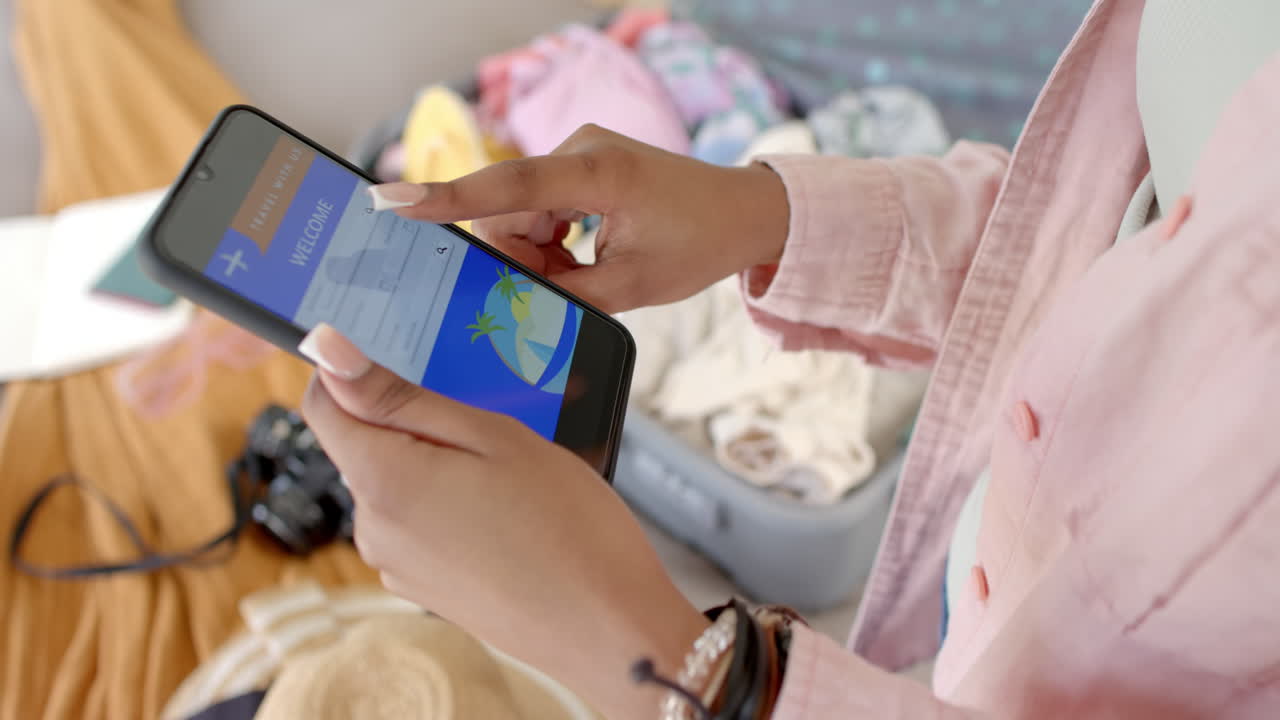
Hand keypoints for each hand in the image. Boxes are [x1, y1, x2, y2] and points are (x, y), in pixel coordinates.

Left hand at [299, 324, 707, 719]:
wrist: (607, 629)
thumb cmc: (567, 528)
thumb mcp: (493, 436)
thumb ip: (402, 397)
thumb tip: (328, 351)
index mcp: (382, 480)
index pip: (324, 404)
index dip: (360, 375)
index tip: (415, 368)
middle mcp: (375, 528)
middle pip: (367, 444)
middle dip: (419, 423)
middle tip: (493, 429)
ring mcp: (398, 565)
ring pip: (399, 483)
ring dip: (442, 465)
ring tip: (512, 479)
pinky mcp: (424, 588)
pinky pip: (422, 523)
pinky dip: (454, 506)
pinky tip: (510, 515)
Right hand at [369, 124, 790, 313]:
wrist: (741, 212)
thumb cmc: (698, 244)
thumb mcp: (634, 286)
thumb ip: (566, 292)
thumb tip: (511, 298)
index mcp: (601, 173)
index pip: (511, 185)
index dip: (449, 198)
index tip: (394, 201)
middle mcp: (582, 149)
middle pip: (508, 210)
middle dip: (522, 257)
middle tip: (567, 284)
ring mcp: (579, 152)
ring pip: (520, 212)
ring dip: (539, 252)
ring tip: (587, 269)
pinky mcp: (580, 164)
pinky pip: (538, 206)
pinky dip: (550, 239)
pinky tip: (583, 253)